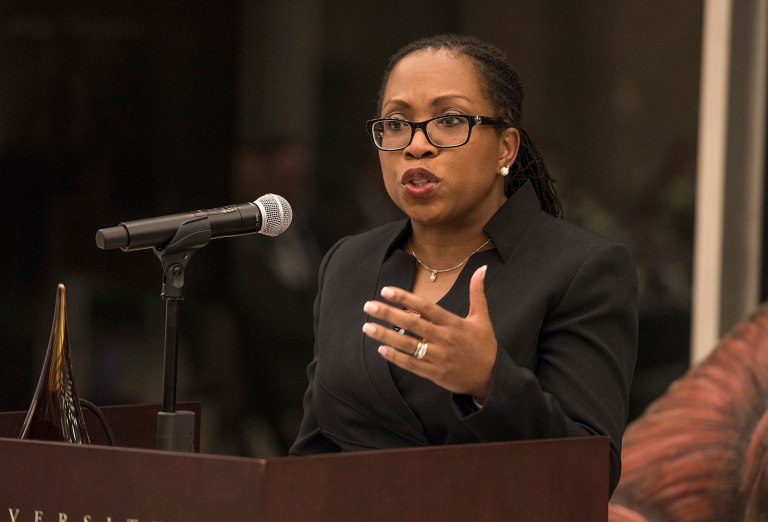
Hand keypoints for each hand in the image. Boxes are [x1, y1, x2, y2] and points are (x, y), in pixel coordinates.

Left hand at [361, 265, 496, 402]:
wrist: (491, 378)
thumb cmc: (484, 345)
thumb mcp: (482, 317)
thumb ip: (477, 293)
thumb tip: (482, 269)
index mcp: (454, 323)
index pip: (425, 307)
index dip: (405, 298)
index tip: (387, 290)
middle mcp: (444, 339)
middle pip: (412, 324)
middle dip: (388, 314)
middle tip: (369, 306)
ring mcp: (438, 357)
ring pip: (408, 345)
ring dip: (386, 336)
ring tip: (367, 327)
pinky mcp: (435, 373)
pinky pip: (412, 364)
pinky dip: (396, 357)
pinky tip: (381, 349)